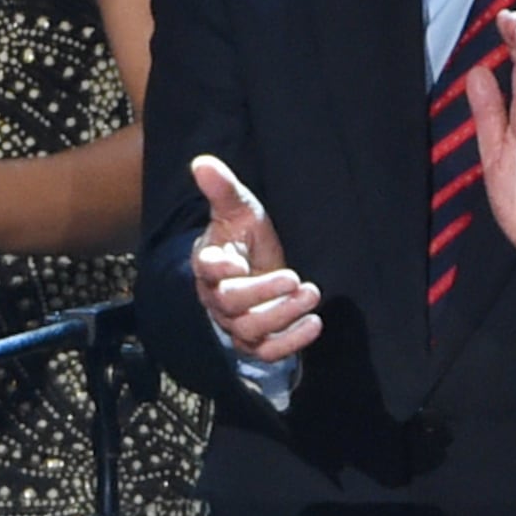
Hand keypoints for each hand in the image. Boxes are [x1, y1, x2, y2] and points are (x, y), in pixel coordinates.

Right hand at [189, 154, 319, 362]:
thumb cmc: (246, 238)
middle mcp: (217, 298)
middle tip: (295, 279)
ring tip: (311, 295)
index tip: (238, 263)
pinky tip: (313, 324)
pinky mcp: (255, 341)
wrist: (259, 267)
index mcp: (208, 264)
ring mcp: (235, 323)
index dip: (218, 269)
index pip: (206, 270)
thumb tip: (202, 162)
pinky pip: (267, 353)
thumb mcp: (239, 209)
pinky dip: (290, 344)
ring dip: (282, 316)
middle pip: (230, 304)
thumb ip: (222, 188)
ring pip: (249, 330)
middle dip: (263, 293)